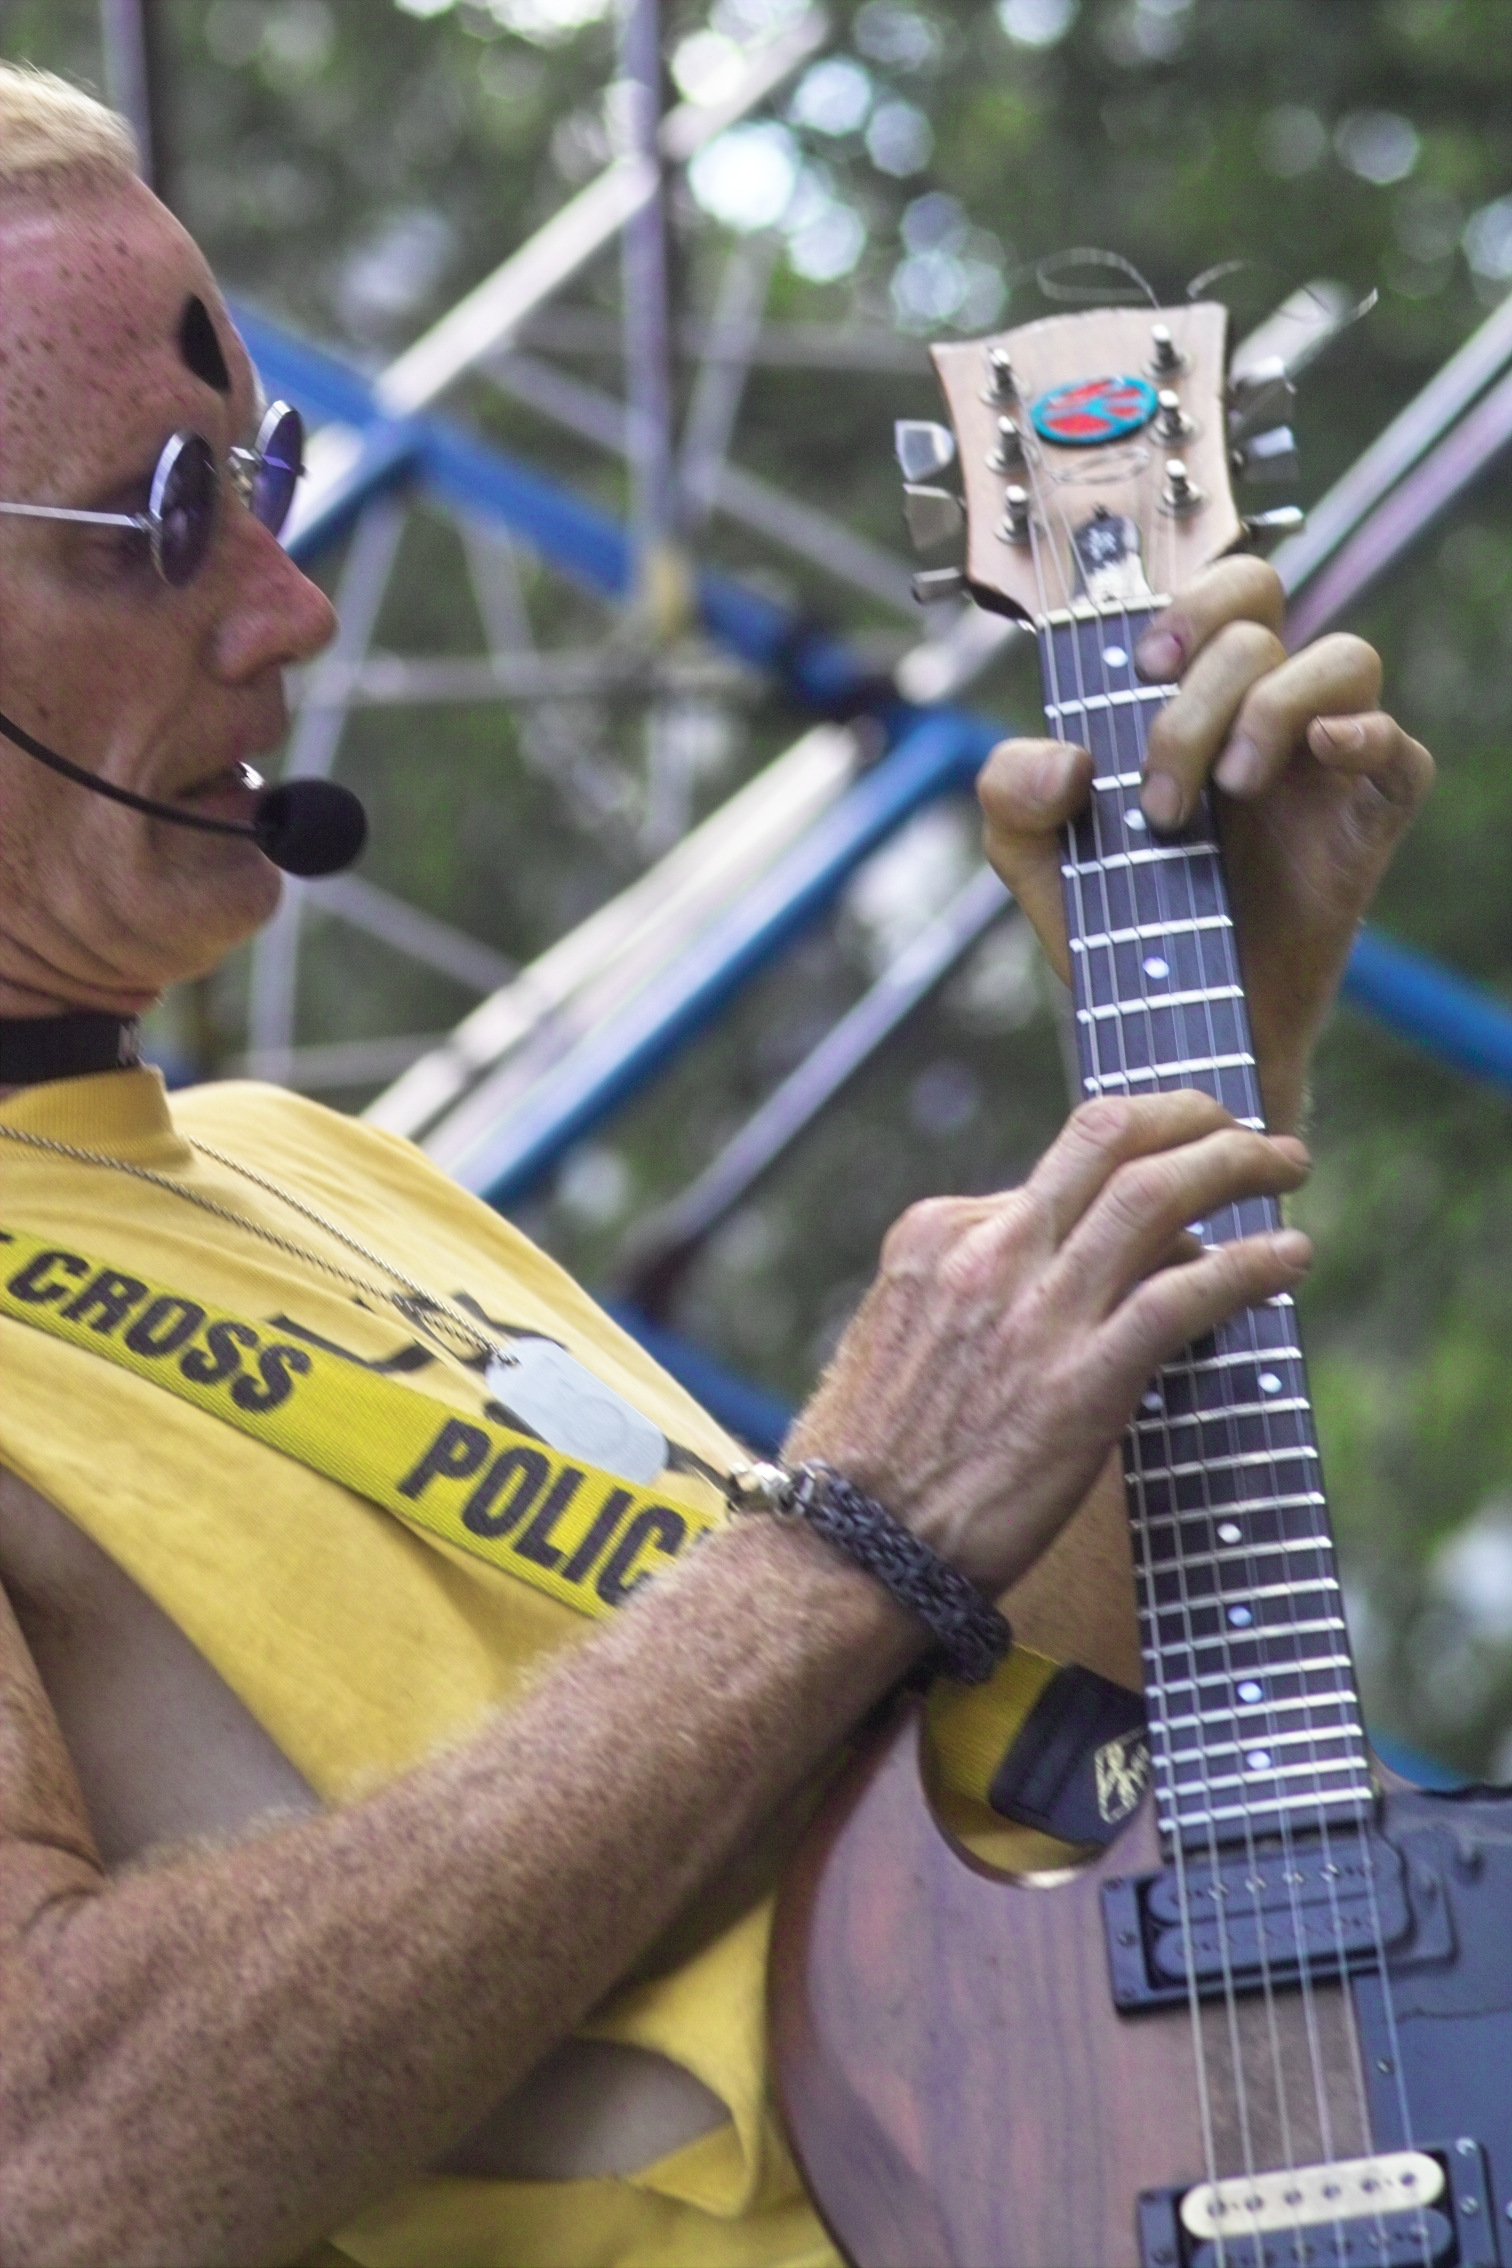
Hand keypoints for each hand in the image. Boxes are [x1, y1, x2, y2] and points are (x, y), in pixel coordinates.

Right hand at [786, 1092, 1310, 1595]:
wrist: (846, 1551)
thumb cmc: (868, 1468)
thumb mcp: (898, 1335)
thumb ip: (969, 1293)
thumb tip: (1051, 1286)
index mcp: (935, 1235)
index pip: (1055, 1170)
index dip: (1129, 1175)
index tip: (1173, 1196)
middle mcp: (985, 1253)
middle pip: (1107, 1137)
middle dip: (1190, 1114)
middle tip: (1241, 1126)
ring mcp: (1033, 1315)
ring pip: (1155, 1194)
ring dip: (1237, 1164)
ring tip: (1286, 1163)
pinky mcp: (1080, 1382)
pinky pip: (1185, 1295)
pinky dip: (1250, 1264)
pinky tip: (1290, 1258)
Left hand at [977, 558, 1435, 1131]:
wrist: (1165, 1020)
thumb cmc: (1115, 924)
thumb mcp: (1031, 857)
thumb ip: (1008, 791)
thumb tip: (1066, 760)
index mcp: (1192, 699)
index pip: (1217, 593)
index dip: (1188, 601)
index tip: (1142, 666)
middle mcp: (1263, 712)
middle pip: (1261, 617)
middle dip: (1201, 682)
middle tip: (1159, 777)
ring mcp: (1323, 761)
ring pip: (1341, 657)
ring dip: (1269, 708)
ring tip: (1225, 793)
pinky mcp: (1368, 817)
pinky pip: (1399, 748)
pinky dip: (1364, 732)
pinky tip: (1318, 755)